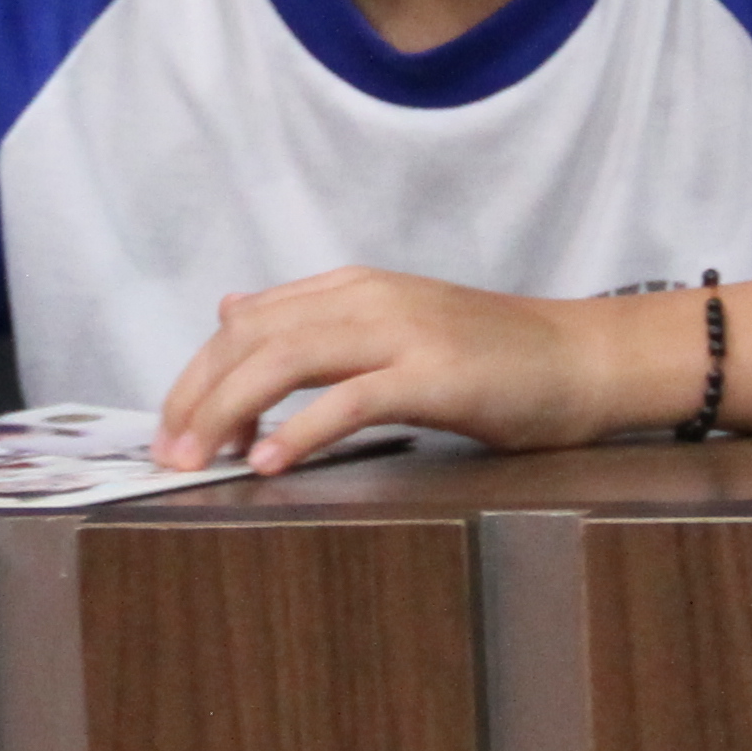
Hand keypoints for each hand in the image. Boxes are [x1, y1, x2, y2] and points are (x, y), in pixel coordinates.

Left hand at [148, 265, 682, 474]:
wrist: (586, 359)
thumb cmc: (494, 360)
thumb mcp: (394, 326)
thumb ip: (316, 320)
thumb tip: (232, 310)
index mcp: (352, 289)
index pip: (247, 324)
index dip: (198, 374)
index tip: (170, 428)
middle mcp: (368, 299)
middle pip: (252, 340)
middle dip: (196, 397)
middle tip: (165, 454)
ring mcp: (402, 332)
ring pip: (286, 361)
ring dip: (228, 412)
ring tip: (197, 461)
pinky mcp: (434, 373)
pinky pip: (350, 399)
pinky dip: (301, 430)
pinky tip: (268, 461)